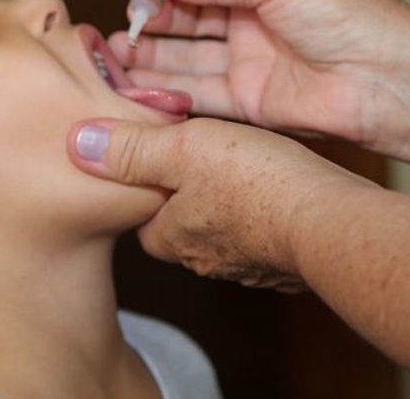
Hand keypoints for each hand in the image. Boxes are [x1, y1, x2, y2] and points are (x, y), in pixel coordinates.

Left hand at [68, 116, 378, 291]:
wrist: (331, 222)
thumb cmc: (256, 182)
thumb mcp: (182, 147)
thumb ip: (131, 147)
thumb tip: (77, 143)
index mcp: (172, 236)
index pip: (140, 216)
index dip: (142, 186)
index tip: (151, 160)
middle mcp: (204, 260)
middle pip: (177, 224)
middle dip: (181, 197)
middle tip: (193, 159)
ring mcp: (247, 266)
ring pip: (219, 230)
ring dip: (223, 204)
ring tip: (235, 168)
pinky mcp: (284, 262)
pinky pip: (259, 236)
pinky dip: (260, 214)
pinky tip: (272, 188)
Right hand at [109, 0, 409, 147]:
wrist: (388, 81)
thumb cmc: (350, 17)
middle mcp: (249, 16)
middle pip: (184, 12)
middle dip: (148, 13)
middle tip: (118, 19)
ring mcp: (247, 59)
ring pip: (184, 54)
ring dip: (148, 53)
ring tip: (112, 53)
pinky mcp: (247, 100)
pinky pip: (196, 92)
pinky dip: (165, 89)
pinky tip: (135, 84)